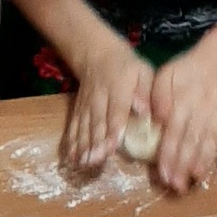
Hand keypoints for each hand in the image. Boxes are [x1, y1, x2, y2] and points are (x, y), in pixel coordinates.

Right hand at [63, 31, 153, 171]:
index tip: (111, 147)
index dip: (113, 130)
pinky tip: (71, 156)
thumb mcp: (142, 71)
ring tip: (82, 163)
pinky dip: (71, 141)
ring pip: (83, 126)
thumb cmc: (127, 67)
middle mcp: (99, 98)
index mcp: (119, 89)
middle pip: (97, 123)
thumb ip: (145, 91)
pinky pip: (73, 125)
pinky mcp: (77, 109)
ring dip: (82, 146)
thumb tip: (146, 112)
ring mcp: (86, 104)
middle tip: (93, 161)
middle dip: (95, 144)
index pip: (116, 112)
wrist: (97, 54)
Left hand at [150, 27, 216, 192]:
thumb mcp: (167, 74)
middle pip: (190, 141)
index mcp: (181, 104)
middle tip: (177, 186)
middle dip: (183, 165)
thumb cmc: (190, 69)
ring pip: (211, 138)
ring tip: (198, 176)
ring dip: (205, 158)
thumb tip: (157, 119)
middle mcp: (200, 111)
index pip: (172, 134)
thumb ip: (159, 95)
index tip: (163, 175)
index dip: (168, 155)